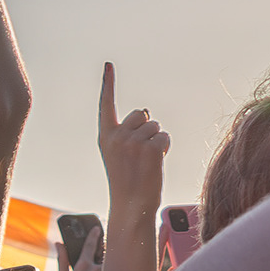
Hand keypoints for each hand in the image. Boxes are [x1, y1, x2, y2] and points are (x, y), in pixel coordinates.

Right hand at [95, 62, 169, 200]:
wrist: (131, 205)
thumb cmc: (127, 180)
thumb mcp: (120, 154)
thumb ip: (128, 132)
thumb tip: (144, 112)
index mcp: (105, 136)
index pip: (106, 105)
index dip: (108, 84)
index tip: (108, 65)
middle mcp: (116, 136)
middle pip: (141, 115)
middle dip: (146, 130)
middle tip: (139, 155)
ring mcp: (133, 142)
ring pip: (155, 126)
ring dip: (156, 141)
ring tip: (146, 162)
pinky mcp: (150, 148)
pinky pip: (164, 137)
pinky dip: (164, 149)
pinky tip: (155, 164)